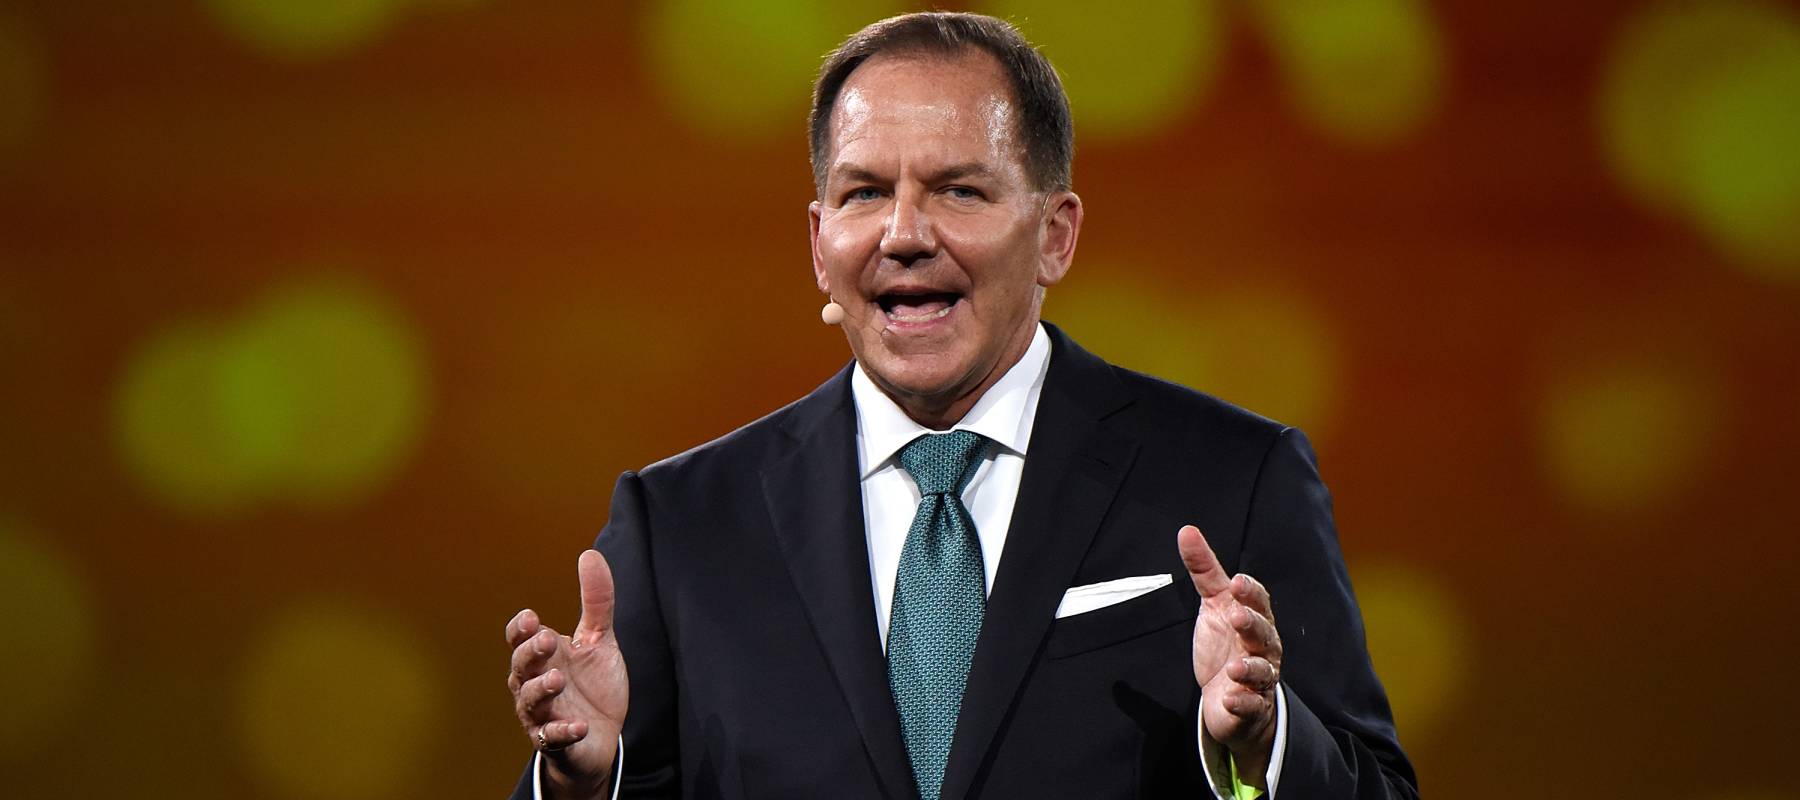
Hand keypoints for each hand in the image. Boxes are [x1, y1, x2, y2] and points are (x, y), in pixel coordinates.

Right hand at [506, 550, 629, 798]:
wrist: (602, 737)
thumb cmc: (592, 686)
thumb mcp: (599, 640)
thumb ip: (596, 601)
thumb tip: (590, 554)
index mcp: (542, 657)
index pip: (519, 640)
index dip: (520, 630)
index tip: (532, 618)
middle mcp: (534, 685)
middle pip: (520, 668)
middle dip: (530, 653)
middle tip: (547, 640)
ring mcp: (543, 715)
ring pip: (530, 702)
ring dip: (541, 690)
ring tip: (557, 679)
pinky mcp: (557, 742)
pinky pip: (554, 739)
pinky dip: (564, 733)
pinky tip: (580, 726)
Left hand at [1179, 525, 1280, 783]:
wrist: (1228, 697)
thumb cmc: (1224, 643)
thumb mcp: (1213, 605)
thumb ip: (1204, 571)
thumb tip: (1187, 530)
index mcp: (1255, 618)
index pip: (1258, 602)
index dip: (1249, 592)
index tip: (1236, 582)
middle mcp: (1263, 647)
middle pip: (1264, 634)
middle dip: (1252, 624)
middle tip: (1236, 616)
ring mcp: (1259, 678)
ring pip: (1262, 671)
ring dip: (1249, 668)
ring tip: (1234, 667)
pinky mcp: (1251, 706)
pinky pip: (1252, 705)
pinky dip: (1243, 702)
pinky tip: (1230, 698)